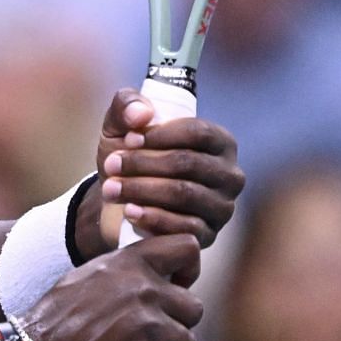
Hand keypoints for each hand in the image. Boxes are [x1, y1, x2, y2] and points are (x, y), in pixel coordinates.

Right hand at [22, 234, 203, 340]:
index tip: (173, 287)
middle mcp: (144, 290)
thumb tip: (161, 275)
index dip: (188, 270)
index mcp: (129, 263)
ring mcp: (148, 328)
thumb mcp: (88, 277)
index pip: (188, 247)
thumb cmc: (56, 321)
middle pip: (194, 307)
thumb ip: (126, 271)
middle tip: (142, 337)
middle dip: (173, 324)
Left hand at [87, 88, 243, 255]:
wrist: (118, 203)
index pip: (198, 132)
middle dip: (144, 163)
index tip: (128, 139)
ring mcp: (222, 208)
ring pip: (184, 194)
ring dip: (142, 190)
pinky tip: (130, 211)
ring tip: (111, 188)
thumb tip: (142, 113)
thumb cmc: (129, 157)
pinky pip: (185, 227)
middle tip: (111, 165)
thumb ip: (127, 105)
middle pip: (189, 163)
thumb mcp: (120, 126)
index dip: (161, 134)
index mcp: (219, 142)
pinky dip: (153, 218)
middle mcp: (229, 175)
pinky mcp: (208, 236)